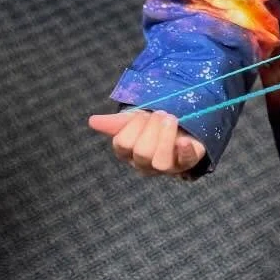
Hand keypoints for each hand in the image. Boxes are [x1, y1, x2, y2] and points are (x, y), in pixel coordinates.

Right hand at [87, 108, 206, 176]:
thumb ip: (115, 123)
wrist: (178, 126)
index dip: (132, 126)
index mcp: (128, 153)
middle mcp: (145, 164)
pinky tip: (184, 140)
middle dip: (151, 129)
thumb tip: (92, 121)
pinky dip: (185, 151)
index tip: (142, 114)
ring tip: (170, 118)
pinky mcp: (187, 162)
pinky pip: (187, 162)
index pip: (123, 144)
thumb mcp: (133, 121)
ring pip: (161, 162)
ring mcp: (167, 166)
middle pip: (142, 153)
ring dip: (166, 137)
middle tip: (160, 113)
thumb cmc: (151, 126)